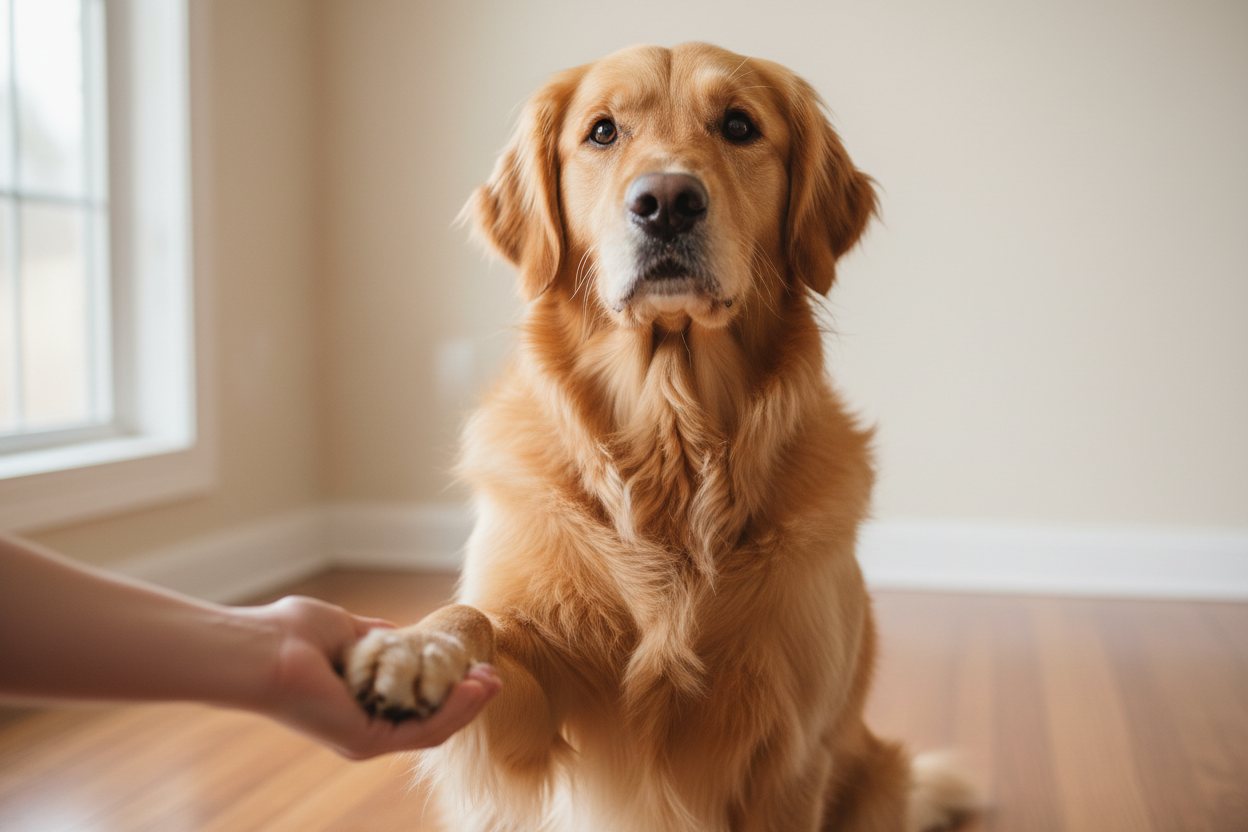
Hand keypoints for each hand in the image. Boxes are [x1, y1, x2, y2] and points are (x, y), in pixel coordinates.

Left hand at [241, 596, 500, 759]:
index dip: (451, 688)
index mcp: (360, 703)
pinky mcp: (365, 741)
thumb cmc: (290, 633)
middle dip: (467, 700)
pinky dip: (452, 711)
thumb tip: (399, 633)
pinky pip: (421, 732)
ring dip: (467, 707)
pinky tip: (473, 688)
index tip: (476, 666)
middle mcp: (364, 726)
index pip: (417, 703)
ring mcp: (365, 737)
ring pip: (433, 730)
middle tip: (493, 678)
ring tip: (492, 683)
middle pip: (431, 720)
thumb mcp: (348, 630)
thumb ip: (377, 637)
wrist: (262, 648)